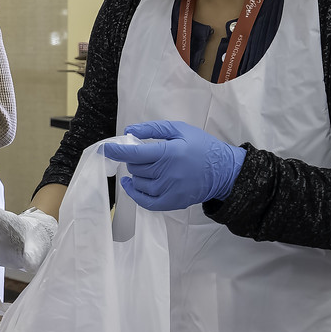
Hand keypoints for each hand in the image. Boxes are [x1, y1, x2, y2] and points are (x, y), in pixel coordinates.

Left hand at [102, 120, 244, 209]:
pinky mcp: (173, 202)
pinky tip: (131, 185)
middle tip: (142, 154)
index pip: (135, 153)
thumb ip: (153, 129)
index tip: (106, 149)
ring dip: (135, 175)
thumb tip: (129, 131)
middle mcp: (168, 173)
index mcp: (169, 153)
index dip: (117, 151)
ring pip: (138, 184)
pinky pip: (146, 202)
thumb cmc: (202, 147)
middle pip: (135, 168)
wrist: (224, 171)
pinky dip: (135, 194)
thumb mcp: (180, 130)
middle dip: (133, 160)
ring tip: (144, 167)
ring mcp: (170, 190)